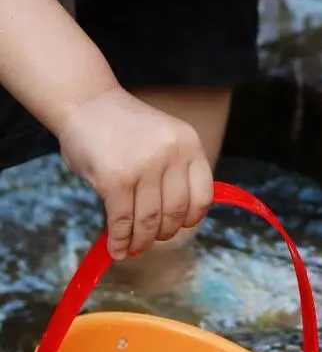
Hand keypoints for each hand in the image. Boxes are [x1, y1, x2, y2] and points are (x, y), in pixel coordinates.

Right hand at [57, 85, 212, 259]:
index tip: (179, 226)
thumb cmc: (124, 126)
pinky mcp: (115, 180)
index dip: (191, 218)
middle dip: (163, 233)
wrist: (87, 103)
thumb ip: (175, 170)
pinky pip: (122, 221)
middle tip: (151, 239)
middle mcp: (171, 154)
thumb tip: (177, 219)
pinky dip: (120, 240)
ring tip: (133, 247)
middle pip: (176, 212)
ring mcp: (144, 167)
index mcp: (189, 144)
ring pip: (150, 221)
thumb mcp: (164, 139)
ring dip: (141, 241)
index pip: (203, 195)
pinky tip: (116, 248)